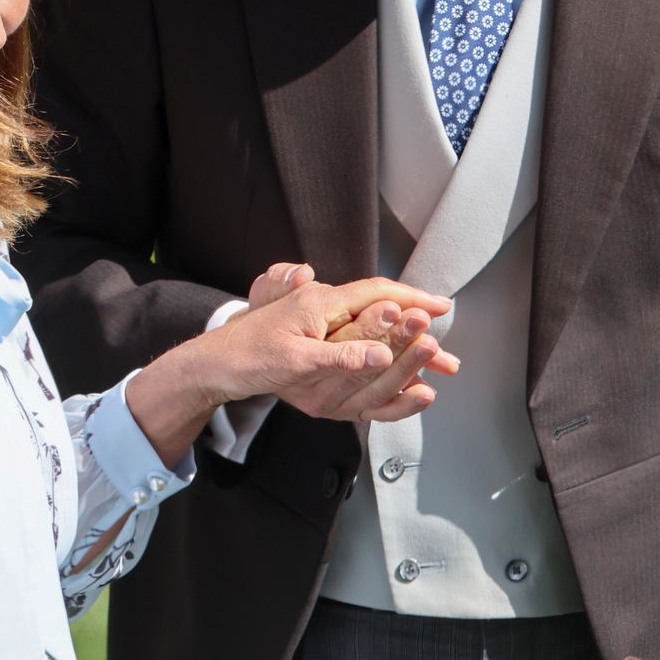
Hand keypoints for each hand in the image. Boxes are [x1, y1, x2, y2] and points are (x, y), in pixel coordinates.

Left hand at [220, 274, 457, 415]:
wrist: (214, 363)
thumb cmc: (246, 358)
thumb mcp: (295, 362)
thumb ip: (340, 357)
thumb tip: (381, 356)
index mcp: (320, 302)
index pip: (377, 293)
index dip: (411, 300)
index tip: (440, 307)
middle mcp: (322, 305)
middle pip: (380, 310)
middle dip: (416, 329)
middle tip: (445, 350)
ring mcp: (318, 321)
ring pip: (371, 327)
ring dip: (401, 344)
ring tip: (429, 363)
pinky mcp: (312, 336)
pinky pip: (356, 338)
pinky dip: (380, 350)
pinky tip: (392, 366)